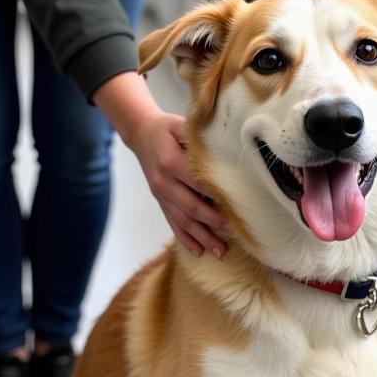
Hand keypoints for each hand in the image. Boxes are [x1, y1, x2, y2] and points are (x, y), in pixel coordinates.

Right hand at [92, 71, 226, 256]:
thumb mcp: (181, 125)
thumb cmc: (167, 129)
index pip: (198, 182)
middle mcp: (164, 182)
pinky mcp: (160, 202)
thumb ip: (198, 136)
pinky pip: (172, 223)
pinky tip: (198, 251)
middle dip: (212, 222)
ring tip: (220, 251)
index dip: (216, 195)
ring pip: (183, 220)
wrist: (141, 134)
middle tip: (232, 231)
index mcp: (170, 161)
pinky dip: (185, 238)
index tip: (234, 206)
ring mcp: (161, 195)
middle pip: (191, 206)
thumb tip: (226, 146)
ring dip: (202, 237)